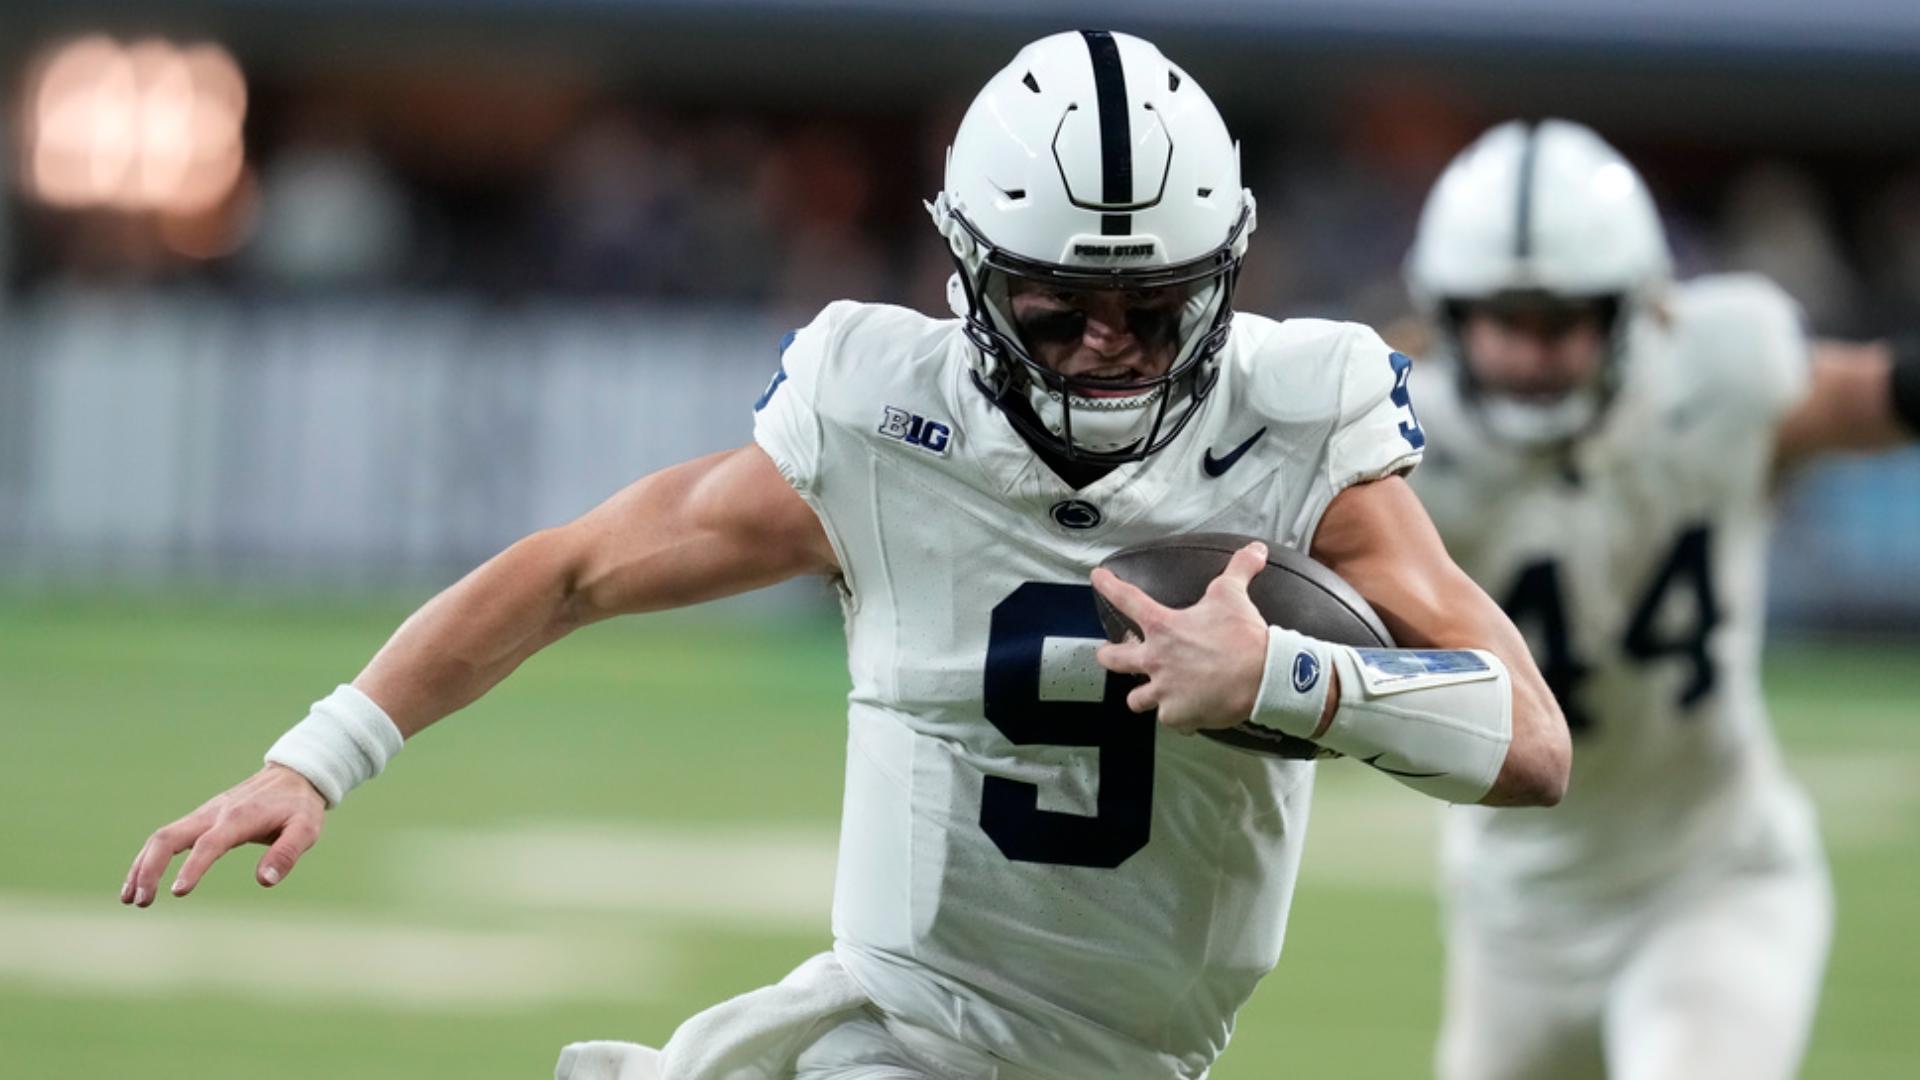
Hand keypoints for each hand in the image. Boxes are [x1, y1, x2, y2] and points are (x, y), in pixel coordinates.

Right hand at [120, 763, 326, 906]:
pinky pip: (167, 837)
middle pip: (168, 837)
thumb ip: (287, 853)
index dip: (193, 867)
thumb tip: (264, 881)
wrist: (291, 776)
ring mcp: (203, 814)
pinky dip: (149, 858)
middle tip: (140, 902)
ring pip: (161, 836)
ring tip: (130, 899)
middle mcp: (214, 814)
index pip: (209, 844)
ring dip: (142, 866)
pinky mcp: (199, 818)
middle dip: (149, 869)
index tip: (178, 892)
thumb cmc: (299, 807)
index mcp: (240, 818)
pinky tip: (139, 882)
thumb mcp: (306, 829)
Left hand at [1091, 540, 1271, 732]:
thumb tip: (1255, 549)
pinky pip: (1168, 719)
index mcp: (1163, 627)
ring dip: (1143, 695)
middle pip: (1113, 659)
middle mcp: (1156, 659)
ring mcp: (1164, 690)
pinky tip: (1185, 711)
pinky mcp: (1177, 714)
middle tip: (1110, 653)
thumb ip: (1239, 569)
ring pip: (1136, 699)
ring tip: (1149, 692)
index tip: (1097, 578)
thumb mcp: (1234, 595)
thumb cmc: (1244, 636)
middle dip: (1108, 655)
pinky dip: (1177, 716)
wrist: (1263, 676)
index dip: (1109, 586)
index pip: (1127, 600)